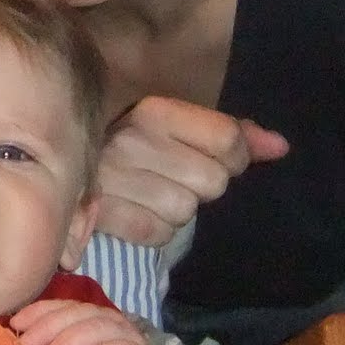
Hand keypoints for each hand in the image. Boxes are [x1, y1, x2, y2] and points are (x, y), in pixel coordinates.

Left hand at [10, 300, 156, 344]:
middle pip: (80, 313)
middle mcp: (110, 321)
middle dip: (49, 327)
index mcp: (90, 318)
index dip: (39, 311)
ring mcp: (129, 337)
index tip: (16, 323)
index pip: (64, 306)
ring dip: (70, 342)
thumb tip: (26, 337)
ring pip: (99, 327)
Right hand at [97, 96, 288, 245]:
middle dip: (202, 185)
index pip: (229, 142)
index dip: (233, 158)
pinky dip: (155, 228)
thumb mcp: (181, 128)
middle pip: (213, 182)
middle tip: (174, 176)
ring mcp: (113, 178)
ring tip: (151, 193)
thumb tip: (282, 147)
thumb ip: (233, 134)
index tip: (213, 158)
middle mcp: (132, 139)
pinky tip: (138, 210)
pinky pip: (158, 234)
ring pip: (186, 211)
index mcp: (153, 110)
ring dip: (176, 209)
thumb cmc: (138, 146)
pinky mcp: (102, 214)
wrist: (62, 165)